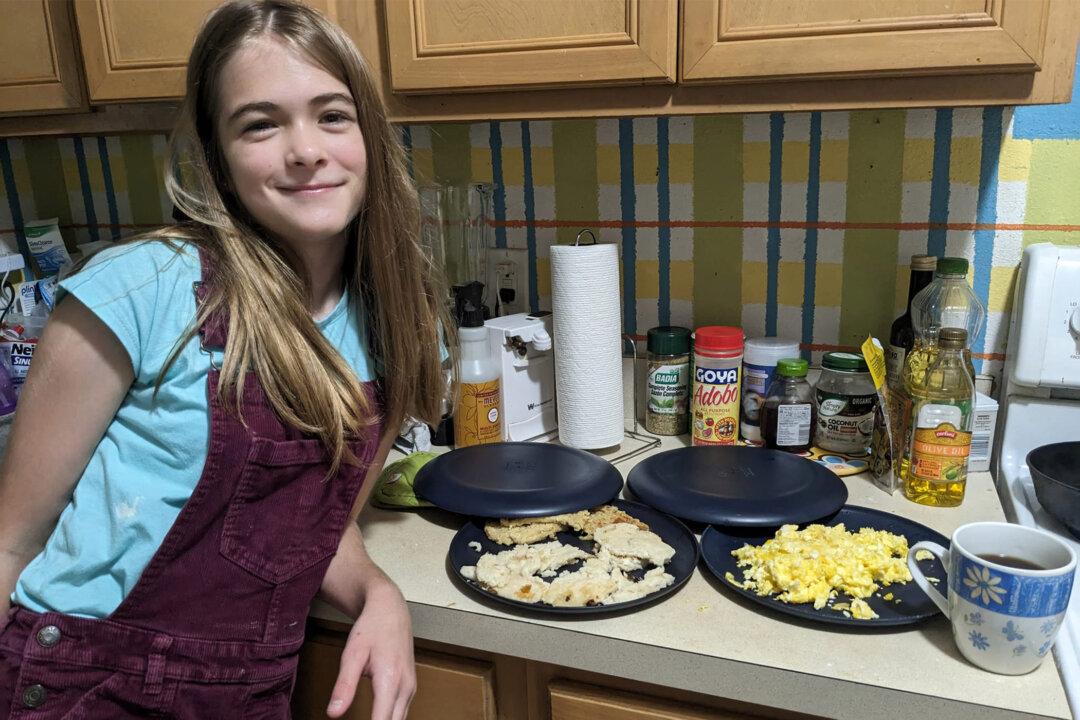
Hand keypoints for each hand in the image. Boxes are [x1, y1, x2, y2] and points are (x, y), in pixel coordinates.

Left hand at [326, 577, 415, 719]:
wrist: (390, 609)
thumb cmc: (371, 628)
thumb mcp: (352, 654)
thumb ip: (344, 685)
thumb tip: (333, 713)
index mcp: (390, 681)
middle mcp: (405, 687)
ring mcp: (410, 687)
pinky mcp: (410, 686)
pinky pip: (402, 712)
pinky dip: (390, 719)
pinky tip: (376, 719)